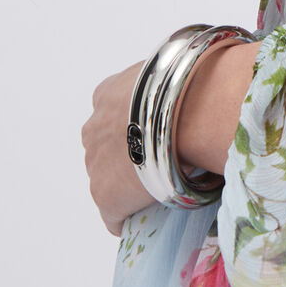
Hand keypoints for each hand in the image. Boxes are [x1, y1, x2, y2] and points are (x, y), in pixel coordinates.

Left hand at [82, 41, 261, 236]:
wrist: (191, 110)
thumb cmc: (191, 82)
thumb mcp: (171, 69)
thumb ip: (165, 82)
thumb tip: (190, 84)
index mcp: (106, 93)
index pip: (113, 114)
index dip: (136, 126)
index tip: (157, 134)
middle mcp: (93, 128)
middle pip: (106, 146)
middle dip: (128, 153)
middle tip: (163, 157)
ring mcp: (95, 164)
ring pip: (109, 178)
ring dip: (129, 182)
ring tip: (162, 185)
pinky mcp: (106, 197)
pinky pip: (115, 215)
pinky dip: (129, 217)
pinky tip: (149, 215)